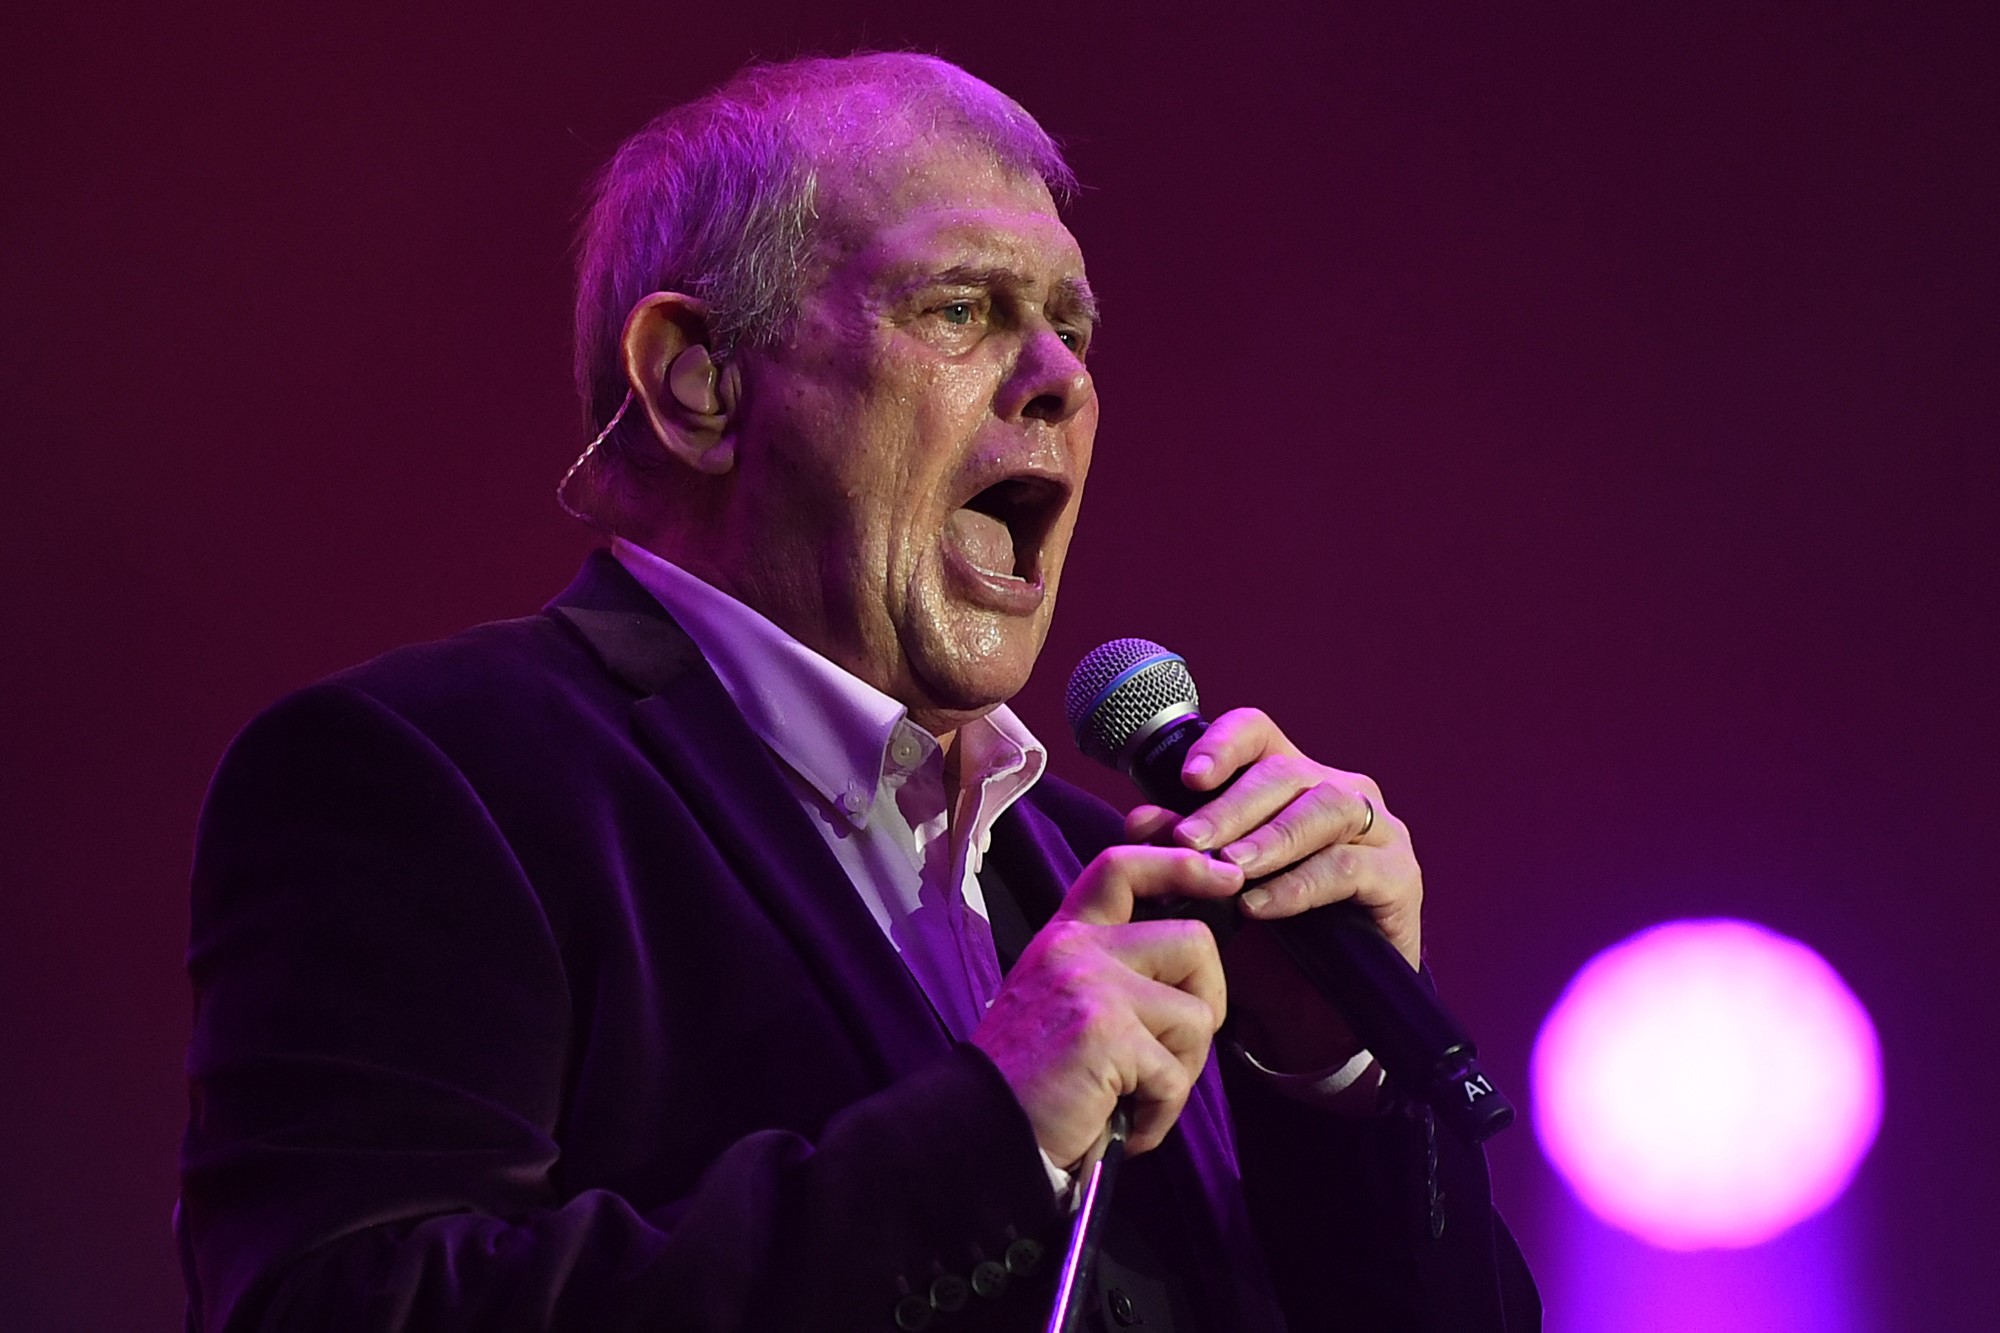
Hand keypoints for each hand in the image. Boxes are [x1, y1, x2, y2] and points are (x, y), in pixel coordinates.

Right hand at [969, 846, 1240, 1167]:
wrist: (977, 1129)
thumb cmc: (1029, 1080)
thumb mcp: (1059, 999)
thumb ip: (1111, 971)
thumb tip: (1192, 973)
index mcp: (1065, 936)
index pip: (1122, 868)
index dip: (1182, 865)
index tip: (1223, 877)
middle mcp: (1077, 948)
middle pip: (1194, 943)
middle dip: (1207, 1003)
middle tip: (1174, 1050)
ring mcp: (1092, 985)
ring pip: (1197, 1015)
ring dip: (1182, 1069)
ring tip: (1138, 1096)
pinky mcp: (1106, 1033)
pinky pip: (1176, 1075)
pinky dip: (1162, 1114)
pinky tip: (1125, 1126)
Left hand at [1123, 708, 1421, 1073]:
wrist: (1305, 1016)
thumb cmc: (1255, 941)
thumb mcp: (1207, 893)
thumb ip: (1178, 851)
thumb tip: (1141, 819)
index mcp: (1287, 779)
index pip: (1257, 733)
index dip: (1224, 745)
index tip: (1189, 776)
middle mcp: (1336, 790)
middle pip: (1285, 772)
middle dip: (1232, 806)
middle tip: (1189, 840)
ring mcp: (1375, 831)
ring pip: (1326, 807)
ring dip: (1270, 837)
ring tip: (1228, 869)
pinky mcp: (1400, 877)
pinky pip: (1348, 868)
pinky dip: (1299, 885)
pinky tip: (1259, 906)